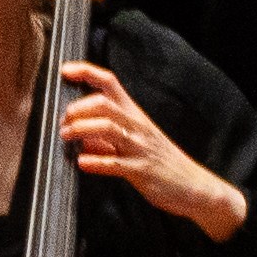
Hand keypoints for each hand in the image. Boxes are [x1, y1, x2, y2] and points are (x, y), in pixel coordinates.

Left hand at [60, 61, 245, 239]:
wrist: (192, 186)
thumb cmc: (161, 163)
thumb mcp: (133, 144)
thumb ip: (106, 140)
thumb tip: (81, 139)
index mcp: (134, 115)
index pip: (110, 83)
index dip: (87, 73)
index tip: (66, 70)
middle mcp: (136, 127)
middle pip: (105, 104)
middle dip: (78, 108)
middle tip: (63, 121)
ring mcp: (139, 148)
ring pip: (108, 128)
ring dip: (81, 129)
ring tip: (66, 136)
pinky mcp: (141, 170)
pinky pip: (115, 164)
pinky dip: (96, 162)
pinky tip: (82, 162)